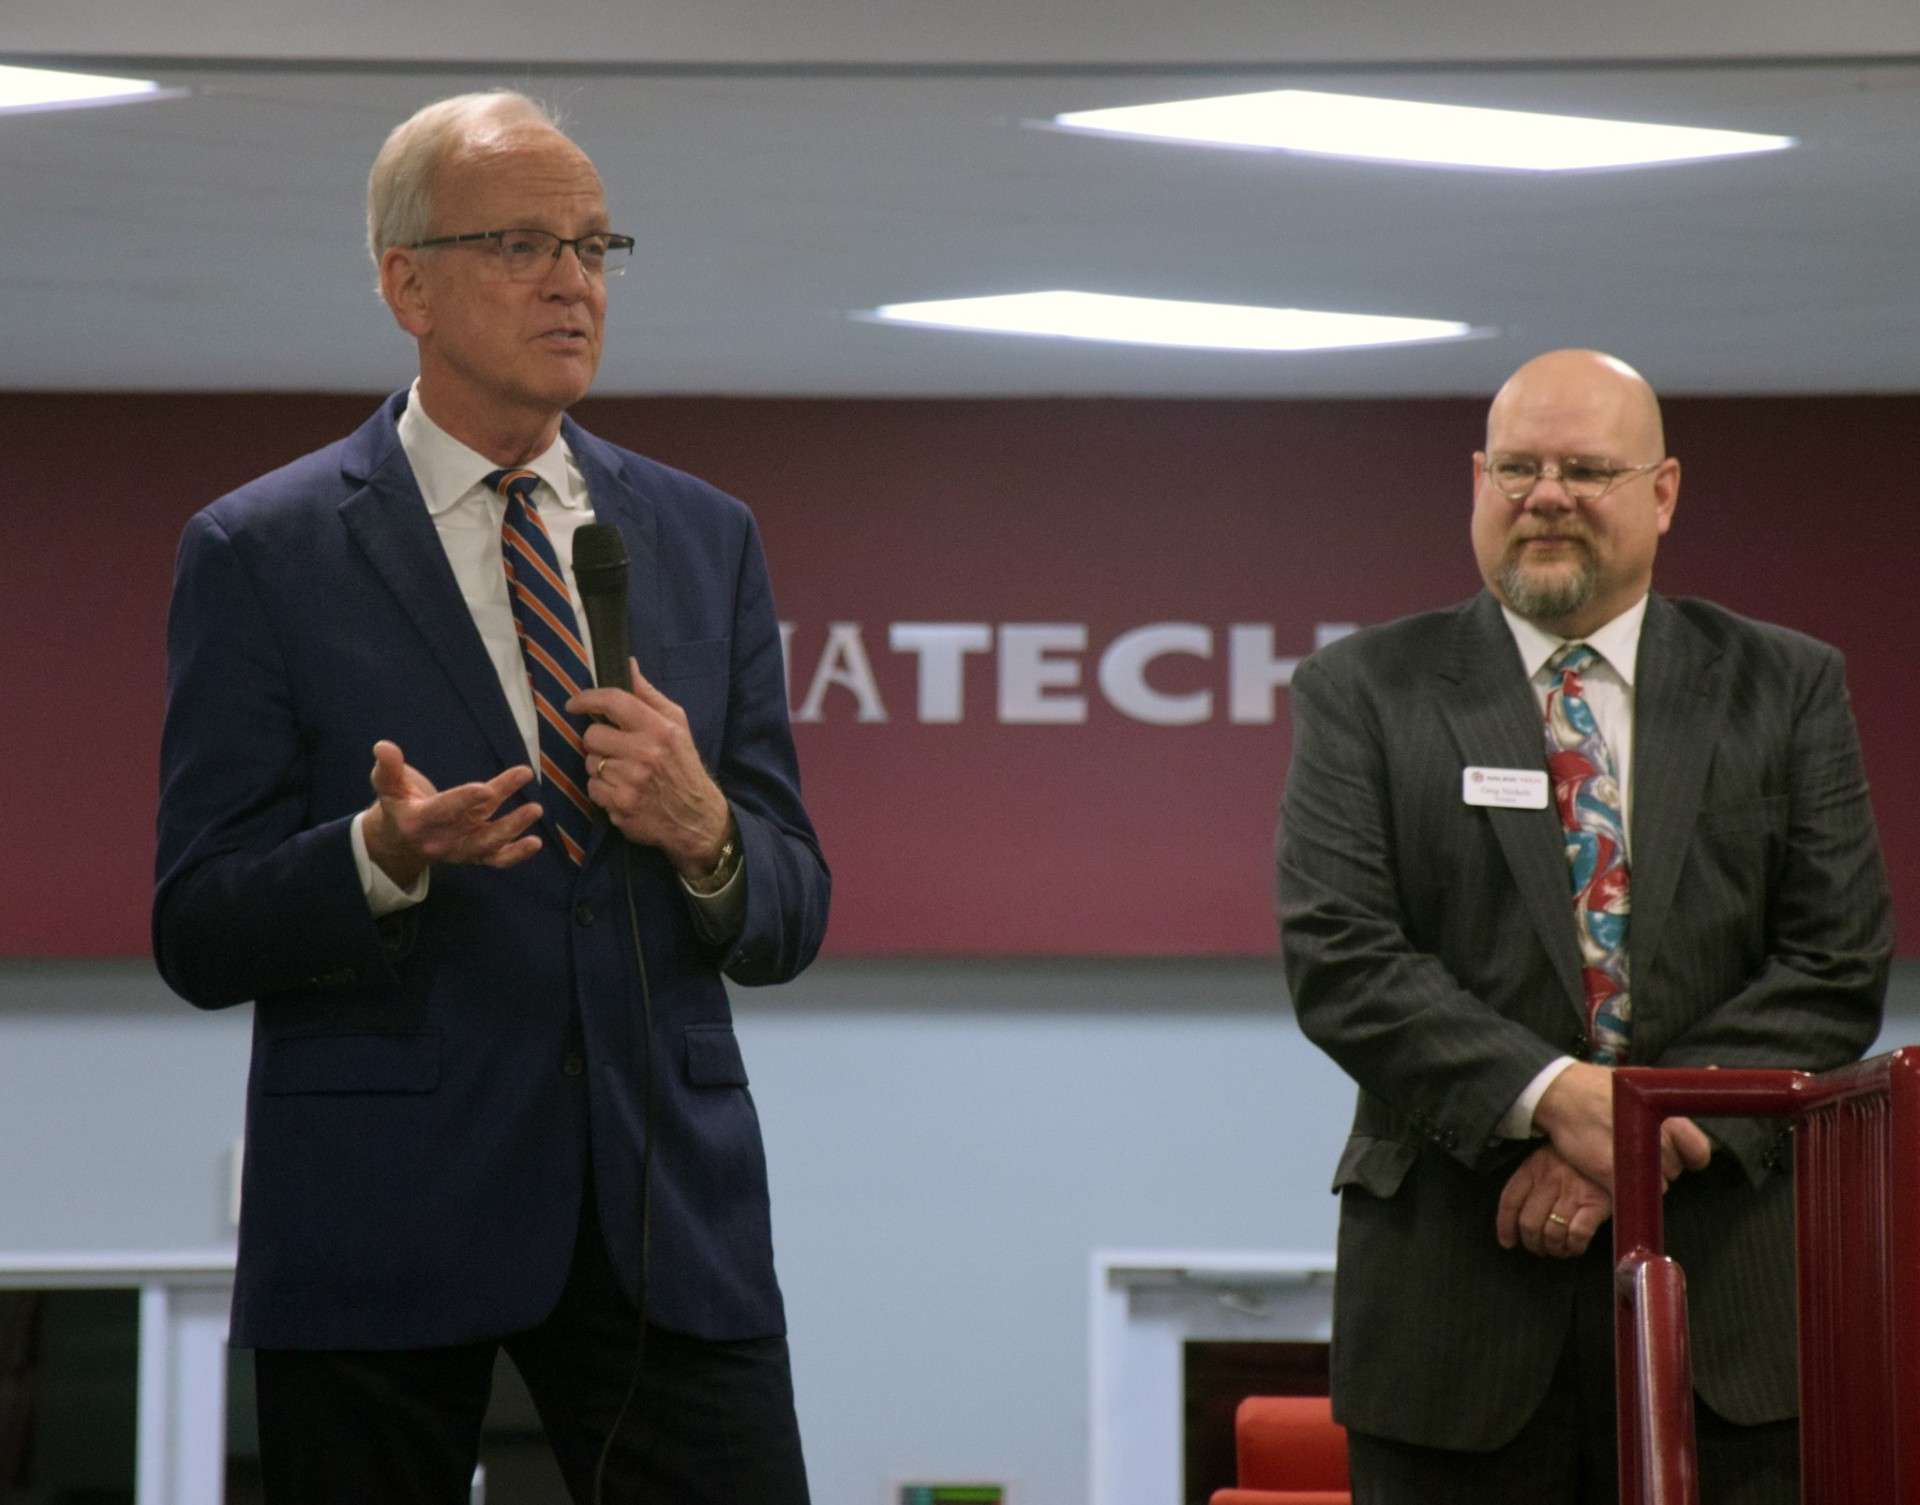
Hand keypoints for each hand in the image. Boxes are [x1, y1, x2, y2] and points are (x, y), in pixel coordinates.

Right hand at [360, 740, 542, 887]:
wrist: (399, 842)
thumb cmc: (398, 805)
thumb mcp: (387, 786)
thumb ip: (388, 768)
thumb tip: (383, 746)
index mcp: (417, 821)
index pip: (444, 810)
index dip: (465, 800)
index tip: (487, 789)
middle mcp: (440, 840)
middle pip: (473, 823)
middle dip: (499, 804)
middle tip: (522, 782)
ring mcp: (459, 850)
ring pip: (489, 842)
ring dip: (514, 827)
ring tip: (536, 809)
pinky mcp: (473, 855)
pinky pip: (495, 859)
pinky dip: (516, 855)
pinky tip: (535, 842)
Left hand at [569, 660, 730, 876]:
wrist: (696, 818)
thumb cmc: (683, 766)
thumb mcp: (677, 726)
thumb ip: (650, 696)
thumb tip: (629, 665)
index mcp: (659, 729)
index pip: (614, 702)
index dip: (588, 699)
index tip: (574, 704)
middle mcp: (645, 753)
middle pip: (592, 735)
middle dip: (599, 742)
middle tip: (616, 749)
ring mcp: (631, 781)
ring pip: (590, 763)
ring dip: (601, 767)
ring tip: (623, 773)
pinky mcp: (621, 805)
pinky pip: (592, 788)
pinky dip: (602, 790)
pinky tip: (622, 791)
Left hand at [1496, 1145, 1611, 1257]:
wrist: (1614, 1149)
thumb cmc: (1576, 1160)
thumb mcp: (1548, 1160)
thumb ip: (1532, 1182)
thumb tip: (1517, 1219)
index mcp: (1533, 1167)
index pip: (1510, 1200)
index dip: (1505, 1226)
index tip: (1508, 1242)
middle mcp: (1550, 1180)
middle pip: (1529, 1223)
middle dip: (1532, 1243)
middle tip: (1539, 1248)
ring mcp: (1573, 1192)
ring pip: (1552, 1233)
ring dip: (1553, 1248)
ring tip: (1557, 1249)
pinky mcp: (1596, 1204)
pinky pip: (1577, 1235)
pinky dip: (1573, 1247)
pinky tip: (1574, 1247)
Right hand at [1534, 1062, 1712, 1192]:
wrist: (1559, 1093)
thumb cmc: (1601, 1085)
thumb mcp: (1643, 1079)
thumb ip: (1676, 1088)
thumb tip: (1717, 1071)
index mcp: (1668, 1116)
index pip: (1700, 1152)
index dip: (1690, 1155)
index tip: (1676, 1150)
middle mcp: (1656, 1138)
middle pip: (1675, 1169)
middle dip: (1661, 1163)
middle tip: (1636, 1146)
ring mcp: (1635, 1158)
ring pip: (1657, 1184)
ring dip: (1643, 1176)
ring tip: (1621, 1154)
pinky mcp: (1612, 1174)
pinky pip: (1633, 1194)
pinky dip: (1625, 1186)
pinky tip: (1611, 1169)